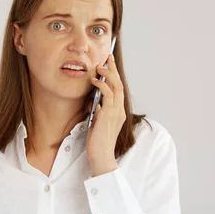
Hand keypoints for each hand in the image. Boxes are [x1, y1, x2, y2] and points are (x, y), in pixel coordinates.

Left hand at [86, 54, 125, 176]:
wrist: (101, 157)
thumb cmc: (98, 143)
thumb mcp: (98, 124)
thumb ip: (100, 113)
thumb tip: (96, 102)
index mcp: (118, 112)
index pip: (118, 89)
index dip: (114, 76)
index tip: (108, 64)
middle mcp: (119, 111)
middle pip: (119, 84)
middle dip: (113, 69)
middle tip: (107, 57)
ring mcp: (115, 112)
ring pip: (116, 87)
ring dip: (107, 74)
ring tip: (99, 66)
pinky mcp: (109, 114)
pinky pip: (108, 95)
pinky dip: (102, 85)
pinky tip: (95, 81)